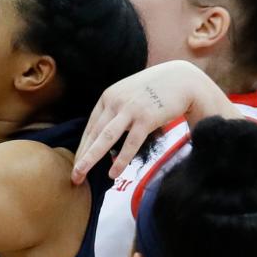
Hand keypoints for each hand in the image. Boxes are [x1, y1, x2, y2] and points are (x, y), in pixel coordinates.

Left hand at [72, 61, 230, 182]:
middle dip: (82, 157)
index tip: (77, 164)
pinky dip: (120, 160)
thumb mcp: (129, 95)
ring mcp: (130, 109)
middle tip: (73, 176)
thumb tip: (108, 136)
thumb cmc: (156, 90)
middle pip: (94, 134)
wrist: (183, 80)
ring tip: (80, 175)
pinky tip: (113, 173)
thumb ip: (117, 111)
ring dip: (90, 159)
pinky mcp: (146, 118)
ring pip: (105, 139)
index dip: (83, 147)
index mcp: (108, 97)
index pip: (91, 127)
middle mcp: (115, 101)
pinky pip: (130, 143)